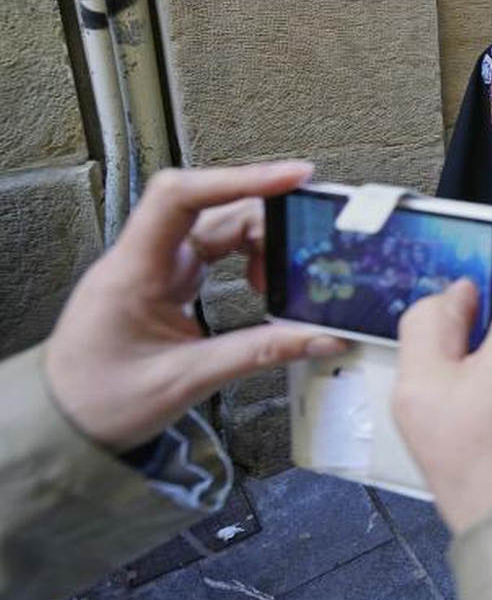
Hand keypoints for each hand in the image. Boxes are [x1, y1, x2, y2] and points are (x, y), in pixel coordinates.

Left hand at [43, 162, 348, 451]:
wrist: (65, 421)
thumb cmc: (103, 401)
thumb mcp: (185, 380)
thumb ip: (257, 353)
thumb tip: (318, 336)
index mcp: (134, 271)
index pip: (181, 198)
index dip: (238, 178)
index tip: (291, 178)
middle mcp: (146, 258)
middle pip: (216, 210)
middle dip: (267, 222)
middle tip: (309, 247)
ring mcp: (159, 266)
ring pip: (222, 227)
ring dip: (262, 244)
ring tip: (286, 279)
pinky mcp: (171, 279)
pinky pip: (219, 250)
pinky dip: (251, 259)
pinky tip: (265, 284)